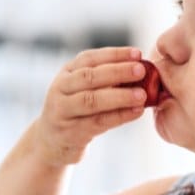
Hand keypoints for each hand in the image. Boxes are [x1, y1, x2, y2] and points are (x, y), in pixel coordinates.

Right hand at [35, 47, 148, 164]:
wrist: (52, 141)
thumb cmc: (77, 111)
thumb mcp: (84, 90)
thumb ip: (106, 80)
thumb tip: (141, 71)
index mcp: (67, 73)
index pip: (89, 58)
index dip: (114, 55)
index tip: (137, 53)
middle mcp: (61, 88)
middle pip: (89, 77)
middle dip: (117, 72)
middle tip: (141, 70)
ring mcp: (63, 111)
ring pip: (91, 100)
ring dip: (120, 96)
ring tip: (142, 95)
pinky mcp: (70, 132)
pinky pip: (97, 122)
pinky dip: (119, 116)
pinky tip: (137, 112)